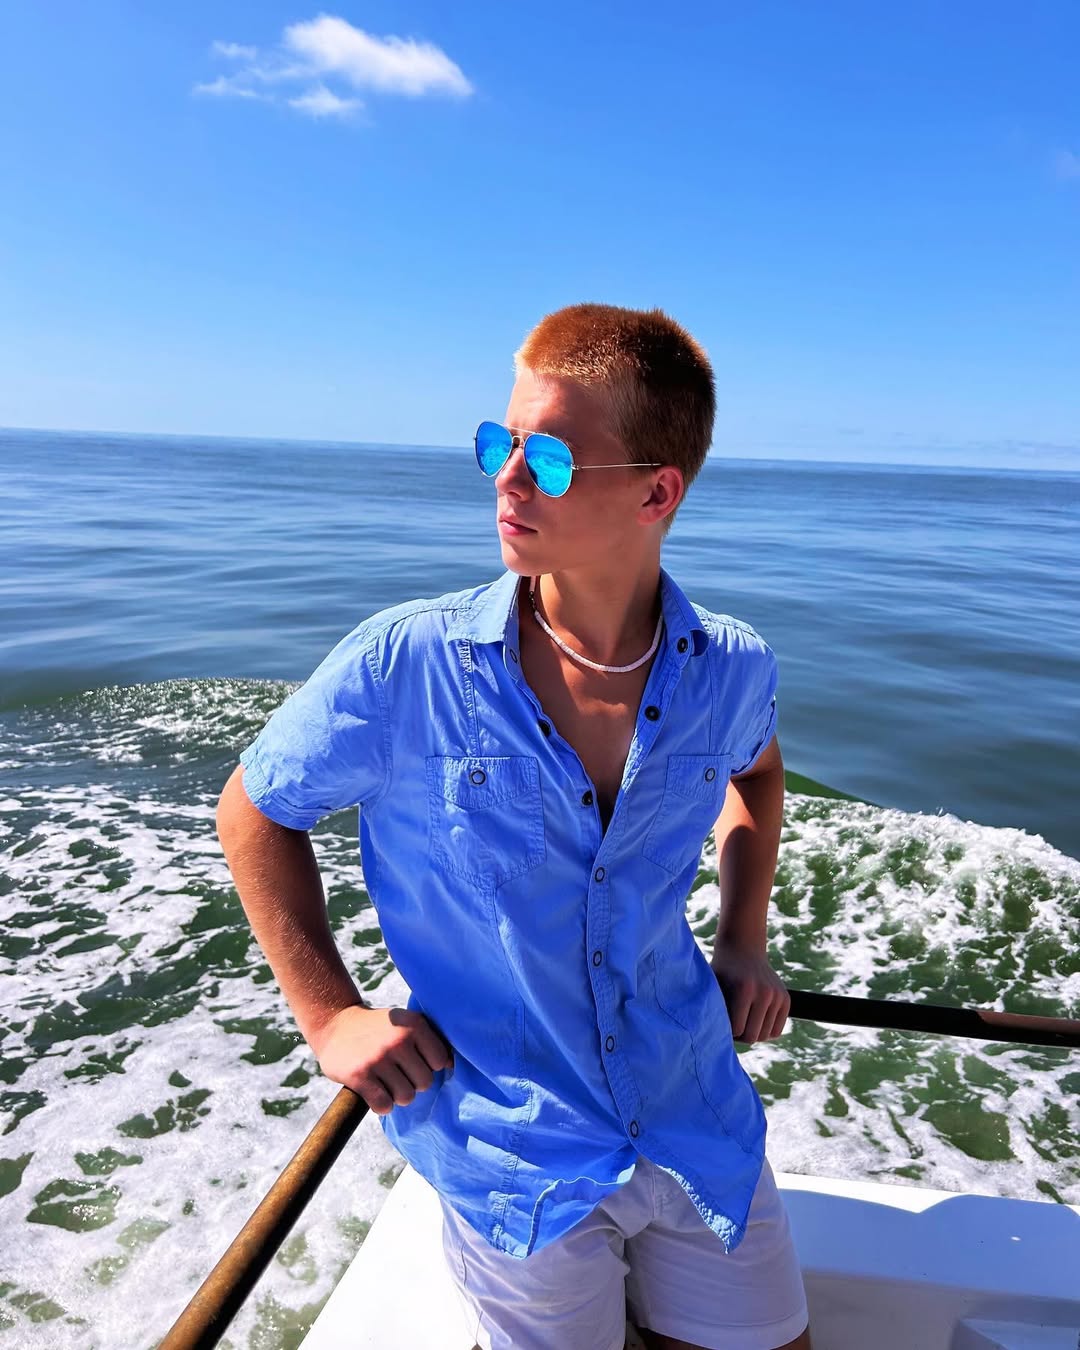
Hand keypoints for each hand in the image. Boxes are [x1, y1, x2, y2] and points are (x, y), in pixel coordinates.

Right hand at [310, 1004, 454, 1115]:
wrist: (336, 1024)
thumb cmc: (379, 1028)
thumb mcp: (406, 1022)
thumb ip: (430, 1039)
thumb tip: (451, 1065)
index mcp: (414, 1025)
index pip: (440, 1061)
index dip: (429, 1066)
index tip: (415, 1061)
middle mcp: (398, 1041)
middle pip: (425, 1083)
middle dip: (413, 1083)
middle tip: (398, 1073)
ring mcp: (378, 1059)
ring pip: (406, 1097)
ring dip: (397, 1095)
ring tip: (387, 1082)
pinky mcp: (359, 1076)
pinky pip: (384, 1106)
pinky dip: (382, 1105)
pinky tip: (375, 1092)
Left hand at [711, 945, 789, 1043]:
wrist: (743, 948)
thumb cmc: (722, 971)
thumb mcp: (713, 986)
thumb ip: (713, 1009)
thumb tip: (710, 1036)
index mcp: (744, 990)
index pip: (737, 1030)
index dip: (727, 1032)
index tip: (721, 1024)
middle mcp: (764, 993)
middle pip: (753, 1036)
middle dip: (740, 1036)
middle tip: (731, 1027)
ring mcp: (778, 996)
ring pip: (766, 1035)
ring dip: (753, 1034)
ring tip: (742, 1023)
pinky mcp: (786, 999)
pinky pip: (777, 1030)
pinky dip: (766, 1031)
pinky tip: (754, 1022)